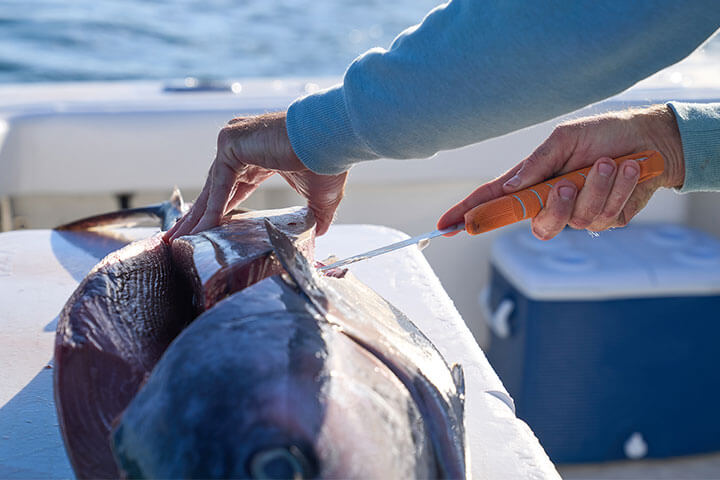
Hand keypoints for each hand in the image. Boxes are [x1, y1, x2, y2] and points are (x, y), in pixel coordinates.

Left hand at [165, 112, 347, 241]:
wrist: (331, 140)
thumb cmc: (329, 160)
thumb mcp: (321, 197)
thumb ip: (316, 215)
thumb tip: (320, 233)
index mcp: (259, 154)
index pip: (232, 186)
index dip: (219, 209)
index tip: (206, 228)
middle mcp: (242, 145)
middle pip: (215, 188)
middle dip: (199, 215)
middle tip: (181, 237)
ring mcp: (234, 141)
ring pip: (212, 187)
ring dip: (198, 215)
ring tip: (181, 239)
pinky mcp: (231, 143)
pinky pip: (220, 184)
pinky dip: (213, 208)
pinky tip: (204, 229)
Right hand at [438, 105, 684, 239]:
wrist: (652, 139)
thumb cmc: (604, 133)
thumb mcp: (564, 138)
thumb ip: (537, 163)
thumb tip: (513, 187)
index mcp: (534, 180)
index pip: (494, 201)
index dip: (469, 214)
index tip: (445, 225)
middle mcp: (553, 201)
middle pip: (538, 225)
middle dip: (555, 206)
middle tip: (568, 182)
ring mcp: (580, 213)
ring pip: (577, 219)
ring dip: (597, 187)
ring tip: (612, 162)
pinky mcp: (608, 218)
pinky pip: (606, 215)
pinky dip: (619, 189)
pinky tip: (629, 169)